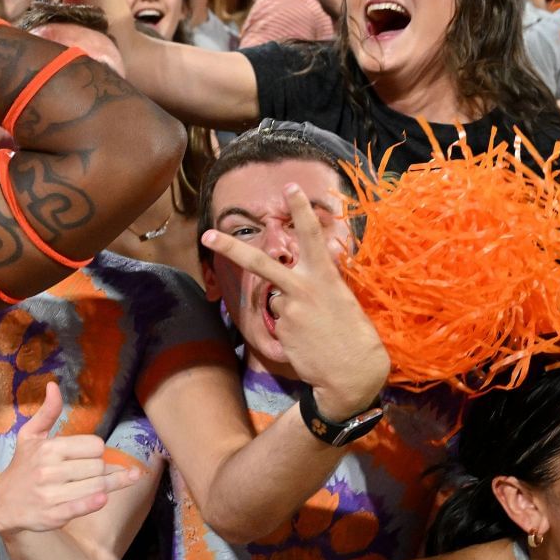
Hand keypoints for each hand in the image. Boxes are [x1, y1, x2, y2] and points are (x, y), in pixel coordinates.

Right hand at [0, 382, 143, 533]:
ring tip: (110, 484)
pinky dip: (95, 502)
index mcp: (48, 448)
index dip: (95, 451)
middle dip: (100, 469)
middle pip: (98, 466)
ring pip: (97, 487)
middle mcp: (49, 470)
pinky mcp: (53, 515)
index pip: (94, 445)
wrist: (4, 503)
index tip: (86, 456)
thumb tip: (54, 385)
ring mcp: (51, 494)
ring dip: (108, 486)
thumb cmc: (23, 466)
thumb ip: (47, 412)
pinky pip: (81, 506)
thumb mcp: (30, 436)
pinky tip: (104, 498)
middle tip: (91, 472)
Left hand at [200, 183, 388, 419]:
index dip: (300, 209)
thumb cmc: (352, 333)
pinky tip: (306, 339)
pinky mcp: (280, 329)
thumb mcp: (342, 298)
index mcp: (325, 276)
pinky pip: (278, 320)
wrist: (351, 373)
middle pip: (260, 262)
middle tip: (206, 234)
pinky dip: (289, 327)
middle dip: (230, 247)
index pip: (310, 235)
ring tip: (313, 327)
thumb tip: (307, 269)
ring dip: (289, 308)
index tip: (288, 186)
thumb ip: (321, 280)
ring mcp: (288, 309)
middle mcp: (303, 288)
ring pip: (276, 298)